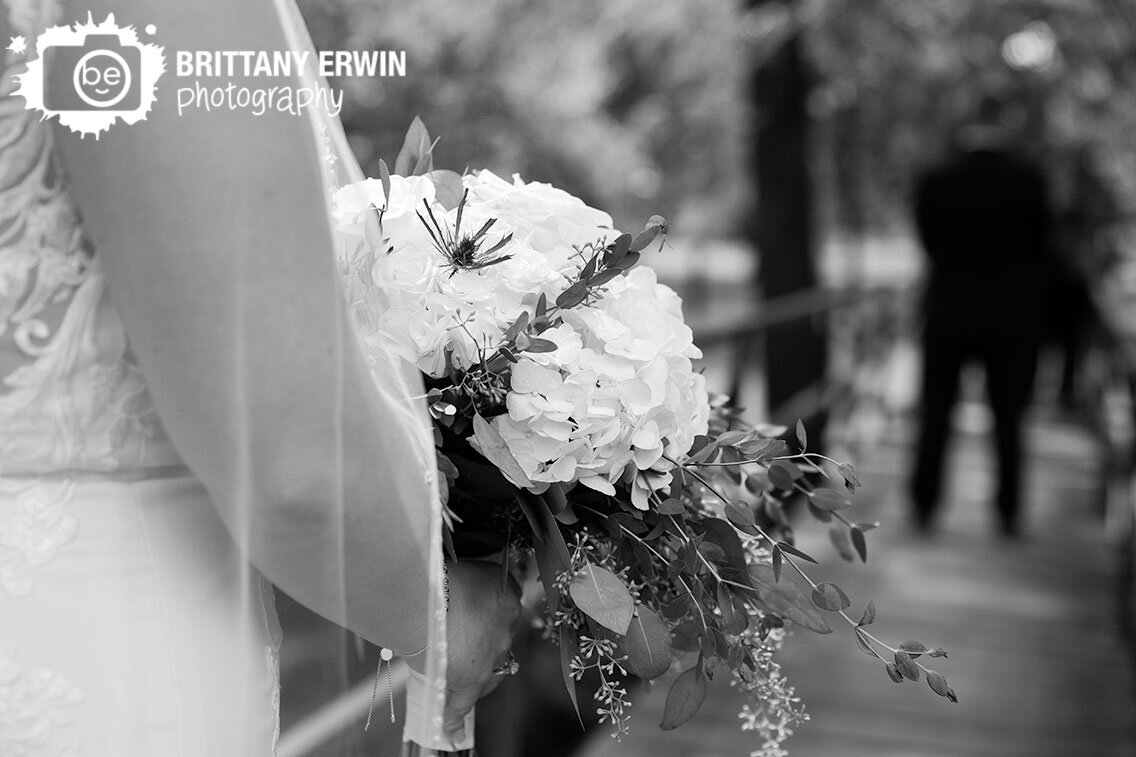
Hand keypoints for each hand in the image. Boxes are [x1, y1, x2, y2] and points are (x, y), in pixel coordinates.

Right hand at [408, 559, 520, 741]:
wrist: (428, 592)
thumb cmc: (440, 572)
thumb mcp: (462, 568)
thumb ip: (468, 580)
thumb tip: (457, 587)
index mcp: (507, 593)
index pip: (505, 606)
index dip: (488, 612)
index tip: (474, 612)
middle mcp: (507, 626)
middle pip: (499, 639)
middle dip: (482, 640)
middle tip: (459, 638)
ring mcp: (492, 657)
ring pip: (490, 671)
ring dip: (475, 672)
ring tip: (454, 673)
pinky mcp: (472, 680)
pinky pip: (463, 703)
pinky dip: (456, 719)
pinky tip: (453, 732)